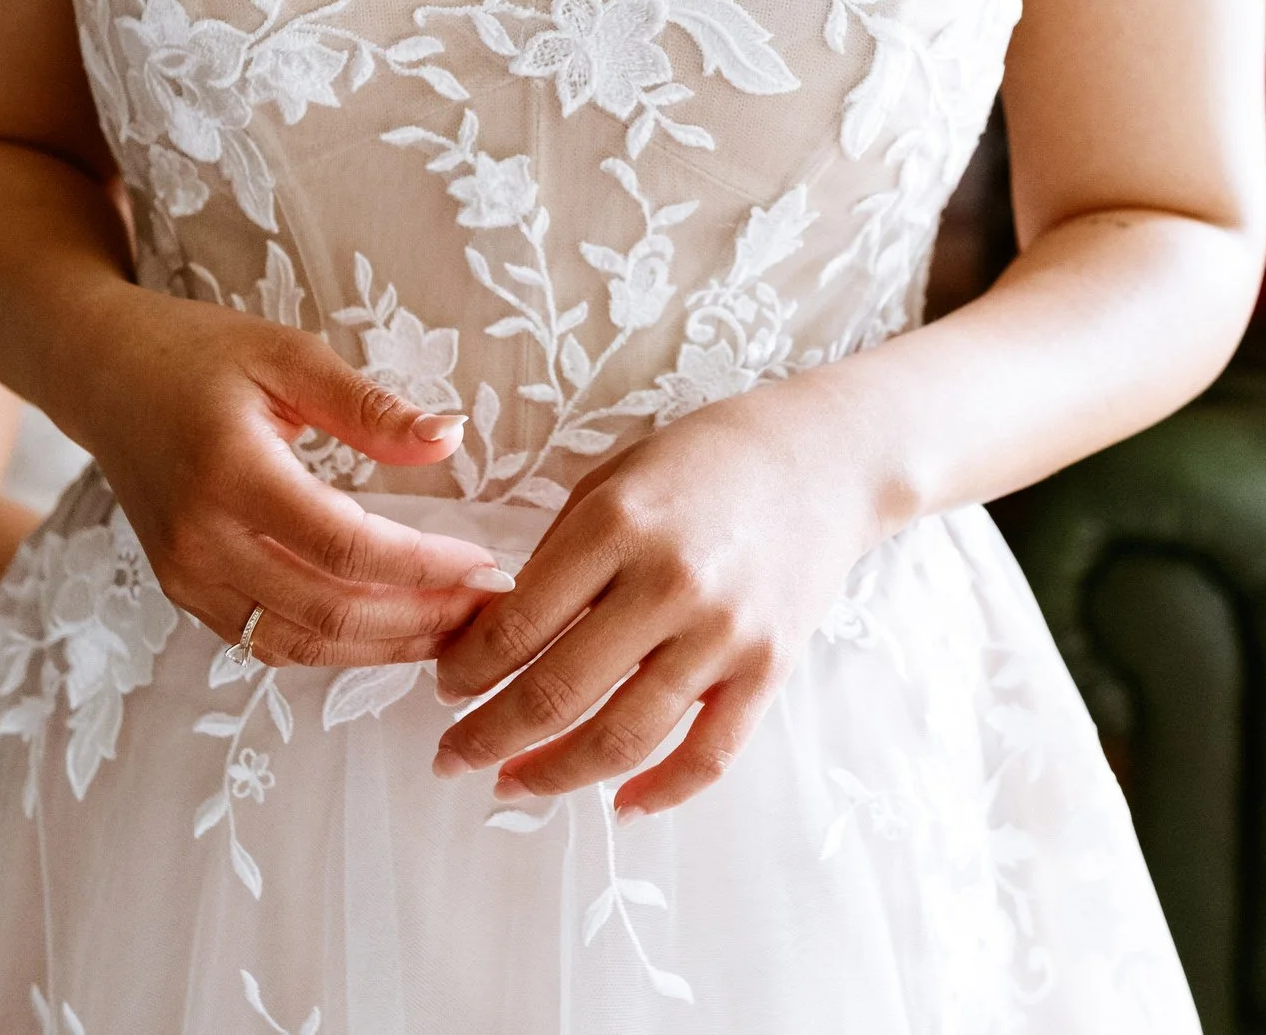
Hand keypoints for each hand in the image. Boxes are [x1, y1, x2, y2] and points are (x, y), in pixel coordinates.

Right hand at [91, 290, 514, 668]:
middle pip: (330, 613)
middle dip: (421, 621)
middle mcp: (200, 541)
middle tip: (490, 610)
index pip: (347, 548)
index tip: (487, 565)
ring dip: (386, 647)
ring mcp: (186, 578)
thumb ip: (369, 405)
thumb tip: (451, 436)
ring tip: (456, 629)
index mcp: (230, 473)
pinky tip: (391, 629)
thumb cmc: (199, 353)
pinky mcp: (185, 594)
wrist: (103, 377)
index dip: (426, 568)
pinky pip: (269, 641)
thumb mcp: (288, 355)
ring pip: (302, 643)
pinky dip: (337, 646)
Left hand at [429, 370, 905, 815]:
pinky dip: (661, 792)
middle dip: (486, 737)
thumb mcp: (612, 479)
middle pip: (556, 694)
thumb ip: (557, 555)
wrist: (822, 458)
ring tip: (511, 784)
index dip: (466, 670)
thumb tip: (494, 636)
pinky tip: (621, 806)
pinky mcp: (769, 669)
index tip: (444, 686)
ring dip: (553, 775)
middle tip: (450, 756)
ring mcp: (724, 632)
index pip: (516, 626)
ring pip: (623, 738)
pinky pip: (709, 754)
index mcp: (616, 524)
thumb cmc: (703, 461)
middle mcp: (669, 583)